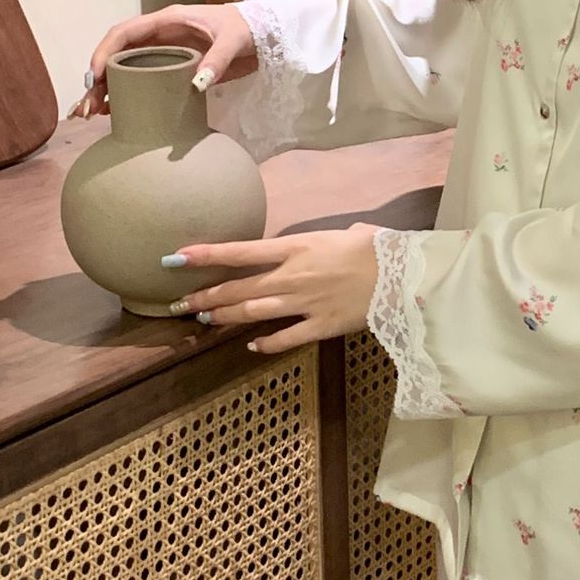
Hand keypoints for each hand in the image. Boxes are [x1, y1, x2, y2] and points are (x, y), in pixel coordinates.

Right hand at [67, 2, 256, 118]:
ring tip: (91, 114)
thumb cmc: (246, 30)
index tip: (94, 77)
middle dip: (98, 79)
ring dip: (106, 90)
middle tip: (86, 107)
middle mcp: (159, 35)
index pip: (124, 33)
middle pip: (117, 55)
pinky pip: (141, 80)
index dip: (104, 53)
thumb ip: (217, 61)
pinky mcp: (171, 69)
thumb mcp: (233, 41)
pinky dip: (125, 94)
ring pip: (124, 70)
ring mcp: (163, 53)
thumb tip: (196, 84)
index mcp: (167, 20)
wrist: (264, 35)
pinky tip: (113, 112)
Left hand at [166, 226, 382, 353]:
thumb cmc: (378, 249)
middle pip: (238, 287)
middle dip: (206, 296)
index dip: (206, 255)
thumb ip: (324, 241)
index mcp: (297, 247)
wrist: (401, 276)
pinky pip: (285, 337)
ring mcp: (304, 303)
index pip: (241, 251)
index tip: (177, 257)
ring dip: (225, 317)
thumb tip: (326, 241)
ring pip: (253, 312)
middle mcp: (292, 276)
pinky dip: (266, 343)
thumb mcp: (347, 233)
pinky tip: (251, 345)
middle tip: (180, 302)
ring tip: (204, 319)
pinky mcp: (320, 326)